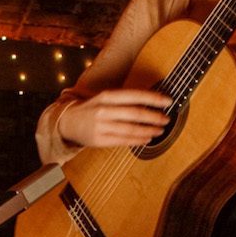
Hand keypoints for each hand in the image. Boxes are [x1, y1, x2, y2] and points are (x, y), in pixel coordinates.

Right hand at [57, 89, 172, 147]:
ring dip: (149, 130)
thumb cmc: (92, 109)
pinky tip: (147, 138)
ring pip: (131, 129)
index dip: (152, 98)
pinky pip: (123, 141)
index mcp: (106, 96)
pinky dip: (138, 140)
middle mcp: (103, 110)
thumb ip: (125, 100)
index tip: (168, 101)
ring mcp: (101, 126)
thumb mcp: (105, 98)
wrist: (68, 122)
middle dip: (154, 116)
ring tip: (160, 130)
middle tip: (167, 118)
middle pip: (134, 113)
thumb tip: (152, 102)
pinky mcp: (100, 140)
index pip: (134, 95)